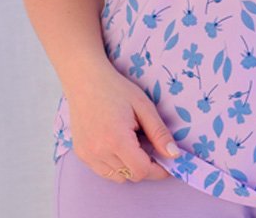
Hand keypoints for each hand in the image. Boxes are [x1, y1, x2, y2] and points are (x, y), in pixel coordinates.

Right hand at [63, 63, 178, 181]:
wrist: (85, 80)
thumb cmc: (116, 89)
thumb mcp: (143, 106)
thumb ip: (159, 132)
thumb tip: (174, 155)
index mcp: (116, 139)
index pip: (141, 171)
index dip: (158, 170)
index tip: (167, 163)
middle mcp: (99, 152)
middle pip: (131, 175)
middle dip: (145, 166)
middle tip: (149, 146)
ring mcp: (88, 155)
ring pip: (118, 176)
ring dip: (129, 166)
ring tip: (131, 142)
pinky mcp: (81, 154)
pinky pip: (104, 171)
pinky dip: (115, 165)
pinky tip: (116, 144)